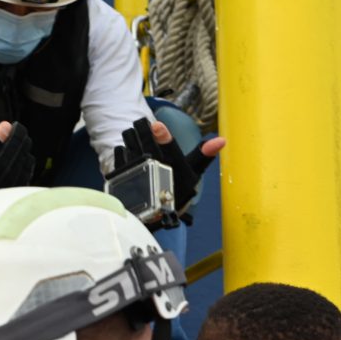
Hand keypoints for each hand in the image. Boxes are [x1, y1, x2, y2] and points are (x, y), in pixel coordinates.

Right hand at [0, 119, 35, 217]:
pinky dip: (26, 166)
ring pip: (14, 171)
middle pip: (3, 162)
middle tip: (19, 127)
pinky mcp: (5, 200)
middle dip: (14, 142)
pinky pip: (21, 181)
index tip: (5, 125)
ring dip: (22, 152)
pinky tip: (26, 154)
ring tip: (24, 137)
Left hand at [108, 117, 225, 226]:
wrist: (156, 213)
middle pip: (142, 133)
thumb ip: (204, 155)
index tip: (157, 125)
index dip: (162, 135)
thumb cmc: (176, 189)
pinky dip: (123, 149)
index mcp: (172, 164)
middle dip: (142, 126)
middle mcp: (153, 166)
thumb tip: (222, 140)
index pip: (167, 146)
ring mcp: (135, 169)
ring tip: (138, 140)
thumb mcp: (193, 173)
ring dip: (132, 136)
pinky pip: (118, 151)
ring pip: (129, 139)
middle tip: (144, 127)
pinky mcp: (121, 174)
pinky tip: (129, 153)